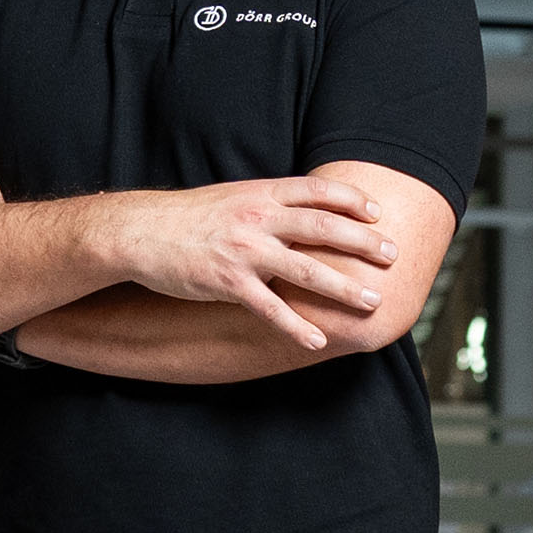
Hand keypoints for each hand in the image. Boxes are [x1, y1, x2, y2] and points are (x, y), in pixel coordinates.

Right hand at [93, 176, 397, 350]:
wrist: (140, 232)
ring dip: (344, 288)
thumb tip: (299, 210)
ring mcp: (245, 251)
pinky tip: (318, 341)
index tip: (377, 212)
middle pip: (324, 228)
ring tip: (372, 301)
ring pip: (307, 271)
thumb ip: (266, 203)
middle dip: (364, 242)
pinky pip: (271, 309)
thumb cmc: (186, 217)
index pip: (317, 192)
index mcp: (260, 194)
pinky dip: (297, 327)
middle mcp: (258, 218)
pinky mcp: (228, 283)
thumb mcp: (231, 197)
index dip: (351, 200)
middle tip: (393, 255)